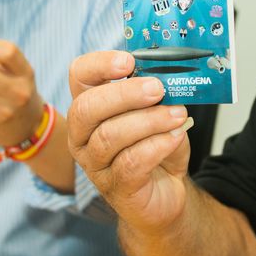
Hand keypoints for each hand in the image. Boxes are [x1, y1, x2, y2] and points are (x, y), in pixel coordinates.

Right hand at [67, 51, 193, 231]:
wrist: (166, 193)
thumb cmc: (156, 150)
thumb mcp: (157, 114)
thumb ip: (158, 96)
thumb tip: (168, 76)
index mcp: (90, 109)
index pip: (79, 76)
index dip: (99, 65)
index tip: (128, 62)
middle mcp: (83, 137)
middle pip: (87, 108)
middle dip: (125, 94)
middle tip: (158, 88)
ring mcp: (95, 165)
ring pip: (110, 136)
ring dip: (149, 121)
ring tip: (177, 115)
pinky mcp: (117, 187)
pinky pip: (131, 162)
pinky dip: (157, 145)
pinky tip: (175, 137)